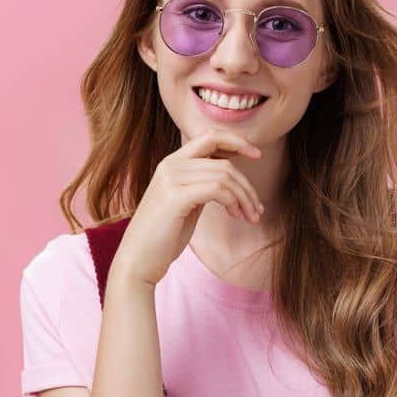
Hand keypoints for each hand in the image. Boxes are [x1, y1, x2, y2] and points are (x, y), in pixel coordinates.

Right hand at [111, 127, 266, 287]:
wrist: (139, 260)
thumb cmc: (165, 235)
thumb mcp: (187, 202)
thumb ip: (203, 184)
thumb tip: (231, 177)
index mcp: (173, 163)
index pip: (210, 136)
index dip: (237, 141)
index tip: (256, 155)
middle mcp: (170, 165)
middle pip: (224, 162)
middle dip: (247, 185)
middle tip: (257, 209)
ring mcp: (171, 179)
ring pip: (225, 175)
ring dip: (245, 197)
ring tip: (250, 217)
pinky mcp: (175, 196)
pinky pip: (218, 188)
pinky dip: (234, 201)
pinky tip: (235, 215)